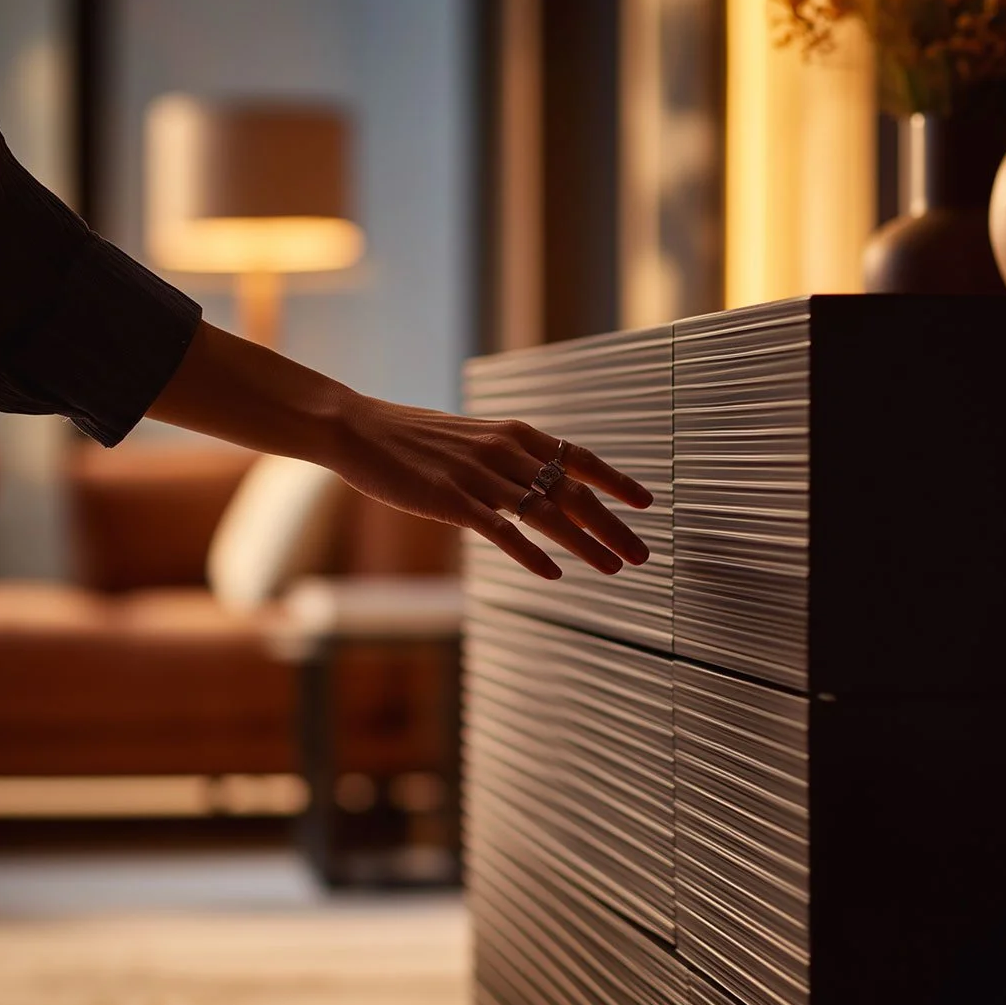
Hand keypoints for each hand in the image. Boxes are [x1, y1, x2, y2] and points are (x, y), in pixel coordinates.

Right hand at [333, 392, 653, 579]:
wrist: (360, 430)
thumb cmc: (415, 438)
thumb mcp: (473, 437)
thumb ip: (509, 457)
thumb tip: (542, 480)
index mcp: (514, 433)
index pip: (579, 457)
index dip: (616, 481)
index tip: (646, 502)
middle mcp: (505, 451)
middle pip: (573, 491)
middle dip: (613, 525)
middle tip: (643, 554)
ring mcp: (479, 476)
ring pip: (547, 513)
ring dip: (585, 544)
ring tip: (614, 568)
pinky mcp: (452, 500)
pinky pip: (501, 530)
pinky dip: (530, 554)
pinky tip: (553, 574)